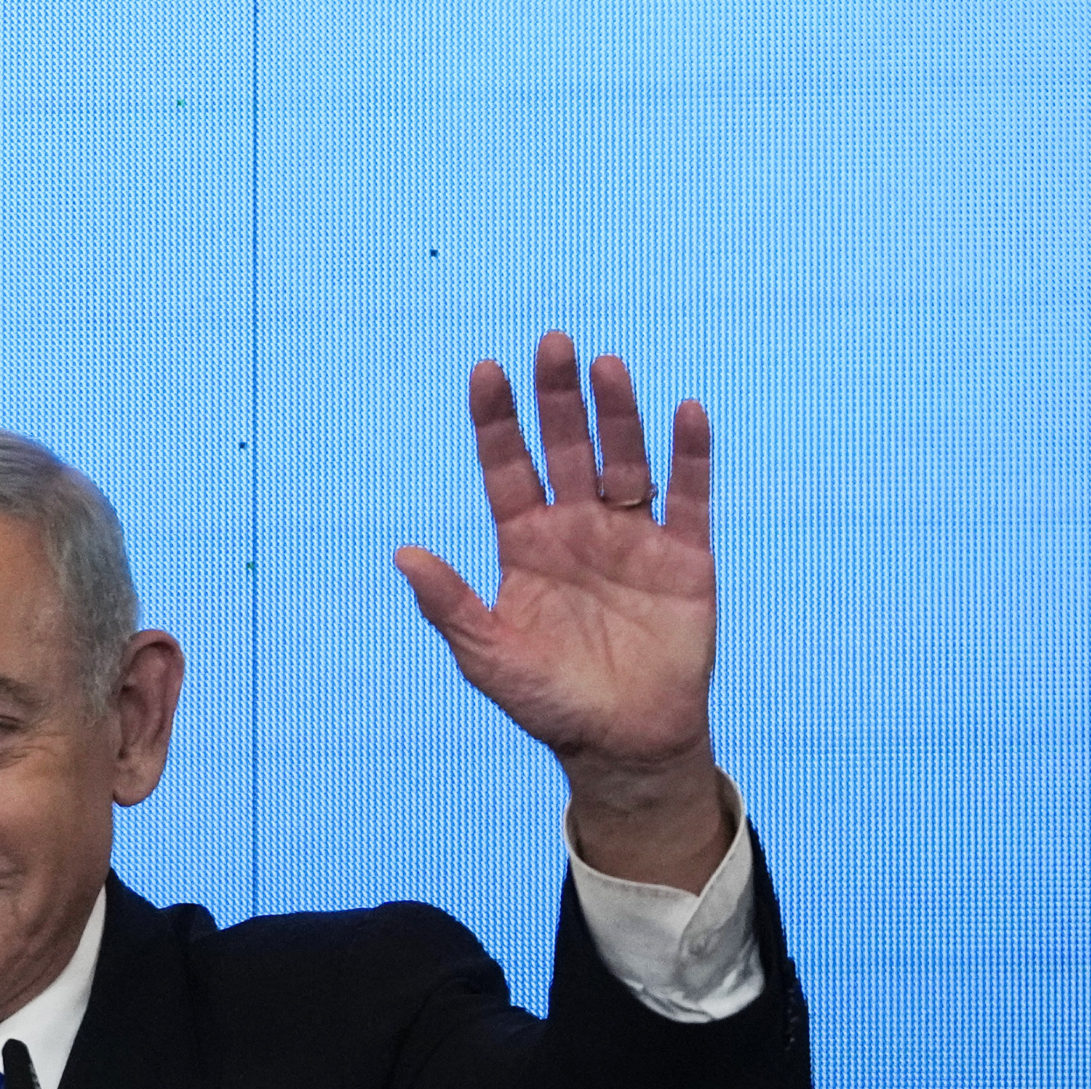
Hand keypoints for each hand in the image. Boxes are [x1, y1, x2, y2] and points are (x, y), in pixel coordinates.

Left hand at [394, 331, 729, 889]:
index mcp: (525, 545)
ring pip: (624, 459)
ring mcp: (632, 538)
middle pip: (565, 448)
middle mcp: (576, 529)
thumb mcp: (488, 656)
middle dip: (557, 398)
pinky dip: (689, 456)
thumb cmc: (547, 702)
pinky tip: (684, 413)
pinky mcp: (684, 556)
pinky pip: (688, 496)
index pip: (506, 468)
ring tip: (607, 368)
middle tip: (551, 343)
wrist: (623, 743)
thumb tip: (401, 554)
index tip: (487, 371)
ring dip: (616, 414)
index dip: (497, 422)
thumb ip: (449, 604)